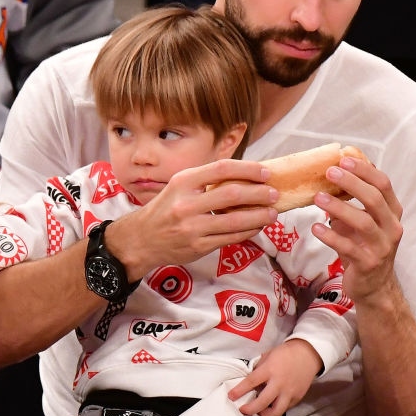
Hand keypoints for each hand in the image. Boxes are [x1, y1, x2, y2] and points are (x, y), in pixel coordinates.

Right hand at [102, 158, 277, 277]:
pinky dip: (248, 232)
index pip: (221, 169)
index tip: (265, 173)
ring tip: (272, 213)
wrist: (141, 240)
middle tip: (274, 193)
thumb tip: (245, 175)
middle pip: (232, 194)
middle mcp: (186, 204)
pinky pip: (230, 238)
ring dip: (259, 216)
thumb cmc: (165, 209)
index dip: (248, 169)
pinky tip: (256, 227)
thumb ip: (206, 180)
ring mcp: (192, 227)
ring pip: (235, 221)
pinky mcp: (198, 246)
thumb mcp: (179, 186)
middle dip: (259, 193)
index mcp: (183, 182)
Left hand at [228, 337, 322, 415]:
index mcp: (270, 369)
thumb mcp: (268, 356)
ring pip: (276, 411)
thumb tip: (250, 383)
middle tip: (243, 409)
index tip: (231, 397)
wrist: (308, 354)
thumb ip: (259, 369)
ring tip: (259, 412)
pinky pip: (285, 408)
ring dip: (265, 414)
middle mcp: (279, 382)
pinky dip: (276, 409)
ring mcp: (290, 392)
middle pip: (262, 402)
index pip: (251, 382)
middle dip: (250, 409)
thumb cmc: (285, 354)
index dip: (239, 391)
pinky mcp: (298, 397)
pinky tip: (272, 406)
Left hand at [311, 154, 401, 305]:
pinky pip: (348, 248)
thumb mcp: (362, 222)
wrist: (375, 287)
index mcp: (392, 212)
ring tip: (317, 198)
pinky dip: (331, 237)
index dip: (365, 170)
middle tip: (329, 173)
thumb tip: (333, 174)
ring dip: (339, 208)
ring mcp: (382, 247)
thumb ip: (354, 202)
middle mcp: (392, 227)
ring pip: (363, 222)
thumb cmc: (364, 248)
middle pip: (374, 199)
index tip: (344, 158)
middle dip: (351, 183)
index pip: (383, 184)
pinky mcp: (368, 264)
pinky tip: (316, 228)